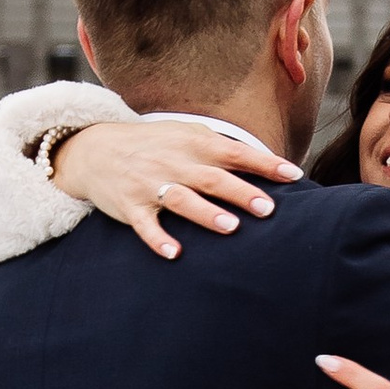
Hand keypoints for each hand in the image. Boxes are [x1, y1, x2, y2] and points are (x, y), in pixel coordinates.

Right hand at [52, 114, 298, 258]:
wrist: (96, 148)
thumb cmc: (155, 145)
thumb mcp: (187, 135)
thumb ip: (223, 149)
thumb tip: (269, 166)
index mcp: (194, 143)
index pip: (236, 153)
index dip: (265, 163)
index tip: (293, 175)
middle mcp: (174, 163)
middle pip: (213, 178)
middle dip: (241, 193)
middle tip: (268, 209)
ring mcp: (151, 184)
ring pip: (182, 199)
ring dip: (206, 214)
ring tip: (231, 228)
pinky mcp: (130, 206)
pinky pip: (146, 224)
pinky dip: (158, 239)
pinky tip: (174, 253)